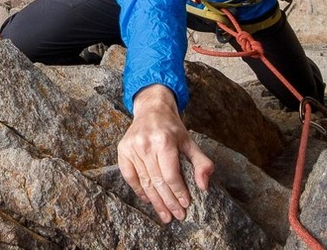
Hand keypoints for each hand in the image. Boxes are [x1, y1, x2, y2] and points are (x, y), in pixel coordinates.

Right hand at [117, 84, 214, 222]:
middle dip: (168, 202)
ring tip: (165, 215)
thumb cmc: (173, 129)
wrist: (152, 109)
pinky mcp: (122, 150)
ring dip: (155, 202)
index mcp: (164, 141)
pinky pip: (130, 176)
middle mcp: (146, 144)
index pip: (171, 175)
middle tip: (176, 216)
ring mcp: (132, 147)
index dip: (178, 193)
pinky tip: (148, 200)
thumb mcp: (190, 142)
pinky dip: (139, 190)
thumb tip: (204, 186)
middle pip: (158, 182)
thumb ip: (201, 163)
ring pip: (145, 182)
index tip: (185, 206)